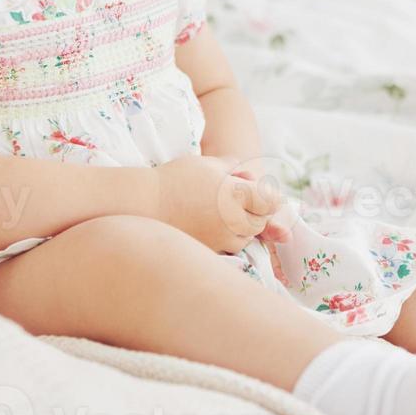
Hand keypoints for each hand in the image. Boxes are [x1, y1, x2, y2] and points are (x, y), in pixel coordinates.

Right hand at [152, 155, 281, 253]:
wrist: (144, 203)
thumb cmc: (175, 178)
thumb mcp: (206, 164)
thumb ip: (231, 166)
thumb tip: (245, 173)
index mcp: (236, 194)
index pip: (269, 201)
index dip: (271, 198)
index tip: (269, 196)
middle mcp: (233, 220)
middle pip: (260, 221)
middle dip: (259, 213)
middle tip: (250, 204)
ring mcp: (221, 238)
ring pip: (246, 237)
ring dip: (245, 227)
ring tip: (230, 214)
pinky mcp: (209, 250)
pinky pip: (229, 247)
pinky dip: (230, 239)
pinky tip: (216, 227)